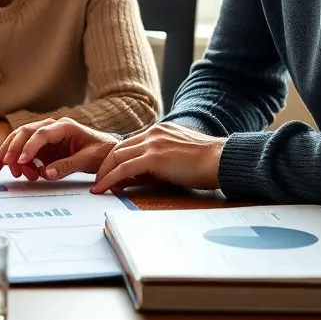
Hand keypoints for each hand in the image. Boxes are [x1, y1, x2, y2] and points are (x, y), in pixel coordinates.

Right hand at [0, 117, 120, 181]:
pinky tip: (26, 174)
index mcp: (64, 126)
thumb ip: (67, 166)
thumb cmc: (102, 151)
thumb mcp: (88, 160)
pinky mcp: (44, 148)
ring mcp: (46, 138)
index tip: (21, 161)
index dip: (29, 147)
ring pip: (20, 142)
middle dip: (8, 149)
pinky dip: (21, 163)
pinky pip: (26, 153)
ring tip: (16, 175)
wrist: (109, 152)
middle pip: (23, 133)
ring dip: (11, 157)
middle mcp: (51, 128)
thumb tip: (46, 174)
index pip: (41, 134)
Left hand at [90, 122, 224, 193]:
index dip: (117, 158)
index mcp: (159, 131)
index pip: (130, 143)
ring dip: (104, 173)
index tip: (111, 171)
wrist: (222, 160)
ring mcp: (152, 143)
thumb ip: (162, 159)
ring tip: (97, 187)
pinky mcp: (154, 157)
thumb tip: (146, 175)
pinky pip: (124, 169)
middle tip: (98, 179)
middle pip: (118, 148)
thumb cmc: (208, 163)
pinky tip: (104, 189)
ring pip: (117, 157)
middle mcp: (153, 133)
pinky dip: (110, 179)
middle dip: (105, 165)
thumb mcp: (180, 155)